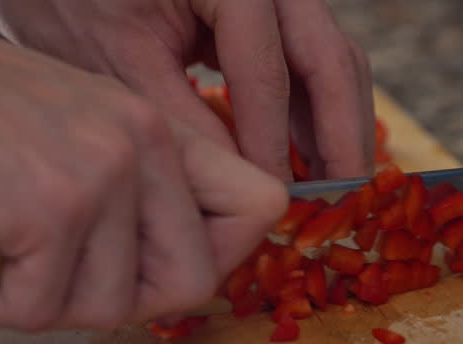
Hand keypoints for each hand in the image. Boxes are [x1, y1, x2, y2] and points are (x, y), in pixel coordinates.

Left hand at [0, 0, 375, 181]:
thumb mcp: (119, 63)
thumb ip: (183, 122)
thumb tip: (242, 189)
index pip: (270, 72)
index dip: (276, 145)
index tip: (279, 204)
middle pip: (329, 56)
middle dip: (340, 133)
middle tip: (343, 199)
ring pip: (329, 55)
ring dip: (334, 122)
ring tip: (327, 187)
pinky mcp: (264, 5)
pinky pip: (304, 56)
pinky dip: (309, 106)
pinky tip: (301, 157)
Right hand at [0, 9, 286, 331]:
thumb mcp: (73, 128)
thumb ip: (128, 187)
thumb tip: (156, 271)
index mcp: (159, 127)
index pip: (260, 205)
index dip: (220, 255)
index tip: (157, 268)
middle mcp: (144, 147)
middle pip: (192, 282)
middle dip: (121, 305)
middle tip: (59, 287)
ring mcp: (102, 177)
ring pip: (109, 307)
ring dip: (45, 307)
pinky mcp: (50, 211)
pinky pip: (41, 308)